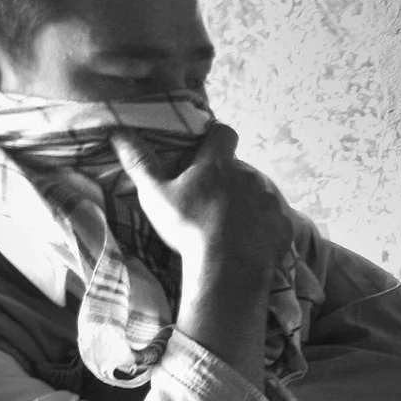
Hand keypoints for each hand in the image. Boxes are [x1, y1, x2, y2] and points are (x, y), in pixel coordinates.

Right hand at [113, 121, 290, 276]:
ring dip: (247, 202)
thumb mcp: (156, 194)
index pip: (223, 133)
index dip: (215, 136)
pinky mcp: (284, 226)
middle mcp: (250, 176)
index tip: (206, 147)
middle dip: (227, 178)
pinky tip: (249, 241)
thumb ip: (139, 162)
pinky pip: (275, 220)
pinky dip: (264, 226)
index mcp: (219, 164)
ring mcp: (271, 201)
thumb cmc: (188, 228)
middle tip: (209, 198)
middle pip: (240, 168)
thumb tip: (116, 131)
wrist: (228, 270)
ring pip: (259, 193)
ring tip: (229, 224)